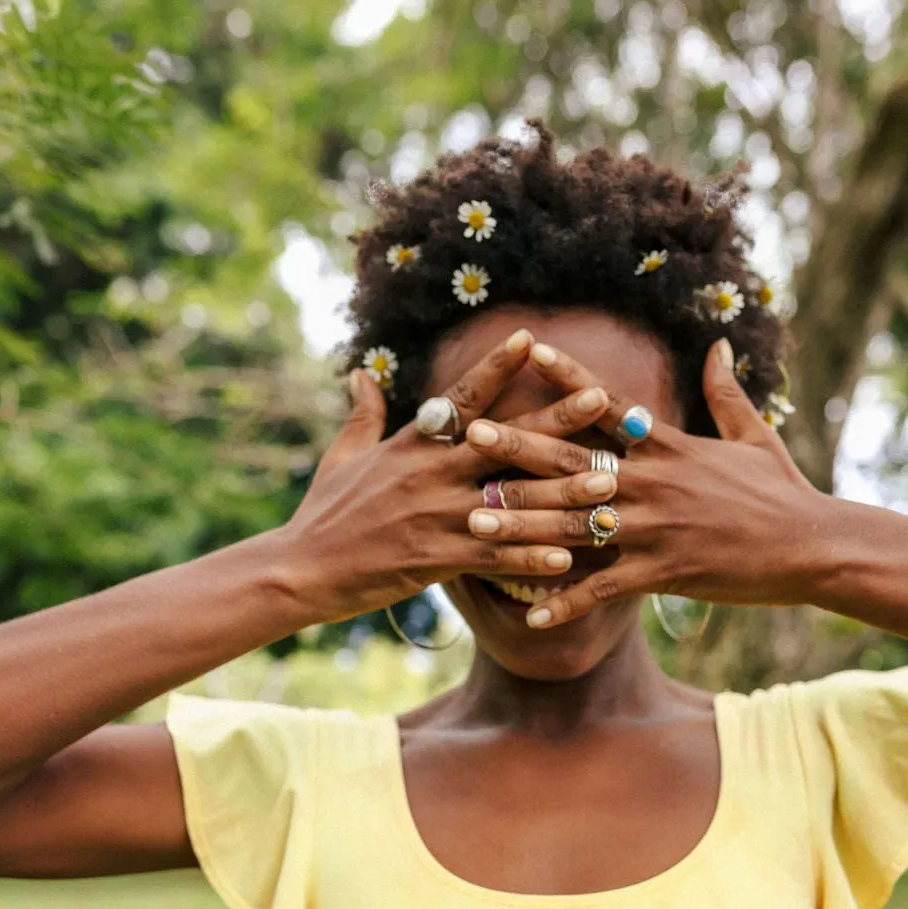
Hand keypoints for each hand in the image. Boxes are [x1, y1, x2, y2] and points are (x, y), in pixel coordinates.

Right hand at [281, 330, 620, 624]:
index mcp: (411, 445)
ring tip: (607, 484)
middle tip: (602, 397)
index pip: (463, 398)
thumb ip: (362, 416)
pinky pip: (494, 556)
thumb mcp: (342, 457)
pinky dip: (531, 556)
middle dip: (556, 418)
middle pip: (505, 440)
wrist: (300, 570)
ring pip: (511, 501)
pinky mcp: (434, 558)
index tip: (533, 338)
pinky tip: (569, 557)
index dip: (498, 367)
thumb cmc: (323, 514)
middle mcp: (429, 473)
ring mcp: (434, 515)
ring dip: (562, 492)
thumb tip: (359, 374)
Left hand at [462, 338, 829, 627]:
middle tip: (468, 437)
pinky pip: (603, 590)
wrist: (815, 545)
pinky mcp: (664, 572)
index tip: (530, 351)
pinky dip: (567, 603)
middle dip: (517, 449)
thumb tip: (718, 345)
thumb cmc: (783, 492)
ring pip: (574, 526)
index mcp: (668, 446)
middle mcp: (653, 482)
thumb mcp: (754, 437)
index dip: (569, 376)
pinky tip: (532, 617)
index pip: (608, 404)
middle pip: (572, 462)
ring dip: (521, 527)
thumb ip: (725, 392)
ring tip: (474, 527)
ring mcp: (656, 528)